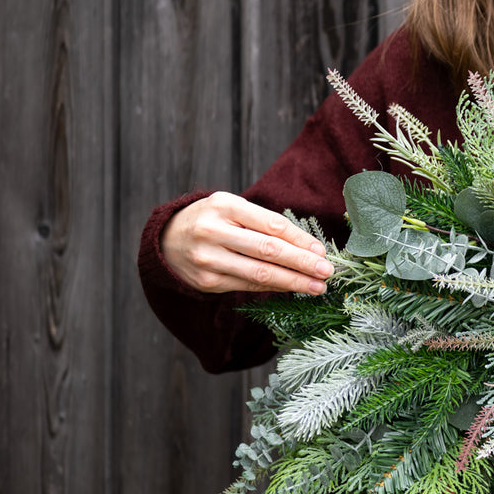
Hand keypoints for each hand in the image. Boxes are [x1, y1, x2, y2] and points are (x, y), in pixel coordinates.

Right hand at [160, 191, 334, 294]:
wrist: (166, 239)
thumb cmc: (212, 219)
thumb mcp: (233, 208)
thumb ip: (265, 223)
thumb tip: (307, 247)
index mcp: (225, 206)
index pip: (272, 225)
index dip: (300, 240)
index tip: (321, 251)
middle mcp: (213, 232)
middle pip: (268, 251)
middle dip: (302, 263)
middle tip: (327, 271)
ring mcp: (208, 258)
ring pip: (259, 273)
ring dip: (293, 282)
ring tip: (317, 286)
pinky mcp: (207, 281)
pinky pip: (247, 285)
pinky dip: (273, 287)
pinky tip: (291, 288)